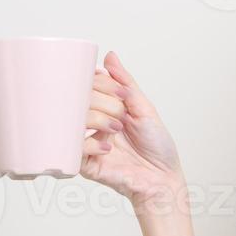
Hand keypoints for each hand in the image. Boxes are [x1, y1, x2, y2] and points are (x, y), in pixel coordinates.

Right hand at [80, 50, 182, 206]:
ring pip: (72, 121)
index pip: (88, 86)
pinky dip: (89, 144)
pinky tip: (108, 147)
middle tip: (120, 113)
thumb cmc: (156, 147)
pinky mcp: (85, 164)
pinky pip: (73, 149)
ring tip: (116, 128)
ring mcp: (87, 142)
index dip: (99, 83)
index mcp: (104, 108)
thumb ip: (126, 84)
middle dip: (101, 101)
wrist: (163, 179)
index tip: (119, 92)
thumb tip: (110, 56)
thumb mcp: (144, 109)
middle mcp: (92, 123)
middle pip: (79, 100)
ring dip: (96, 119)